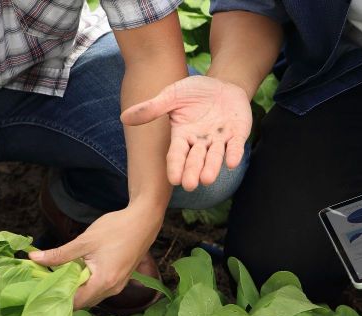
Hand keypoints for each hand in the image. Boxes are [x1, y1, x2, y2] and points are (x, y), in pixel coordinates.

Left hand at [28, 202, 163, 308]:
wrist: (144, 220)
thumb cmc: (116, 229)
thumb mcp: (84, 241)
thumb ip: (59, 254)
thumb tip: (33, 258)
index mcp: (103, 282)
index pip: (76, 302)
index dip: (58, 298)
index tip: (42, 289)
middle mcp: (113, 289)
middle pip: (84, 301)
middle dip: (66, 294)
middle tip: (47, 282)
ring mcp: (119, 285)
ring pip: (92, 295)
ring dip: (77, 288)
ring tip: (60, 275)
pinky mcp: (122, 278)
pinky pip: (101, 288)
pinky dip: (88, 283)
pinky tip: (78, 270)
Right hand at [121, 76, 251, 190]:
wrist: (222, 84)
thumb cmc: (194, 92)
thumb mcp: (171, 96)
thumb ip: (152, 108)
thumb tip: (124, 117)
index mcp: (183, 136)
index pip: (177, 154)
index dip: (176, 166)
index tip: (174, 179)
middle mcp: (201, 142)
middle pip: (196, 159)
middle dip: (193, 172)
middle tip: (189, 185)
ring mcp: (220, 139)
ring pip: (215, 157)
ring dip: (212, 168)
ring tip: (207, 180)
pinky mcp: (237, 134)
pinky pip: (235, 146)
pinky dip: (234, 153)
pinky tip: (232, 162)